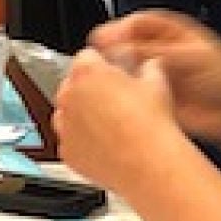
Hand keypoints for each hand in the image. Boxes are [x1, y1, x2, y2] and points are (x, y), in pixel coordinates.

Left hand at [53, 48, 179, 191]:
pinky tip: (104, 145)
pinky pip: (70, 141)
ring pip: (66, 114)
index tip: (110, 73)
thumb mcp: (156, 84)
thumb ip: (148, 68)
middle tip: (113, 101)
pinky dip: (82, 142)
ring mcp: (64, 125)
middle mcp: (69, 96)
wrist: (149, 164)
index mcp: (86, 73)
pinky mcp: (67, 151)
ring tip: (108, 125)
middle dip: (89, 90)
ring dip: (80, 116)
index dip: (102, 64)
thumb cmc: (151, 124)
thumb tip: (149, 66)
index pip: (86, 57)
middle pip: (72, 85)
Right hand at [86, 10, 220, 146]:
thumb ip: (158, 51)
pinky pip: (128, 94)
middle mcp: (155, 49)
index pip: (135, 24)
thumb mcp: (193, 56)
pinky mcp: (148, 97)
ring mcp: (150, 73)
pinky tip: (116, 99)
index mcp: (167, 31)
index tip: (103, 39)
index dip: (118, 30)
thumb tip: (124, 48)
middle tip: (97, 60)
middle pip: (123, 45)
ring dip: (113, 75)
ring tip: (105, 80)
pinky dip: (120, 96)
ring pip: (123, 70)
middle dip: (110, 52)